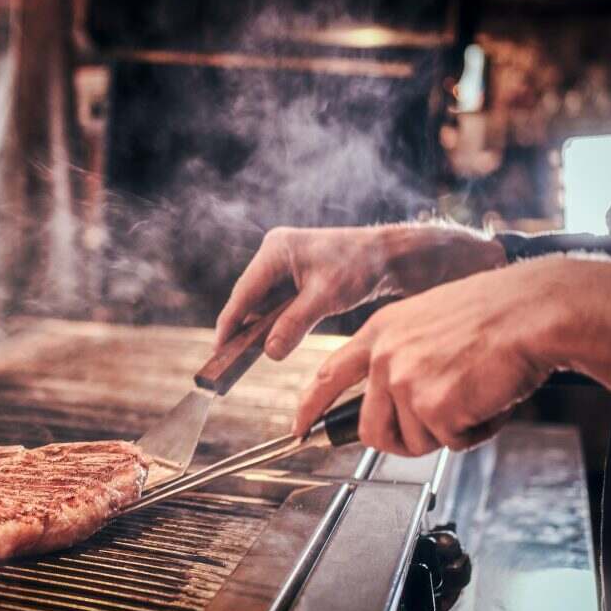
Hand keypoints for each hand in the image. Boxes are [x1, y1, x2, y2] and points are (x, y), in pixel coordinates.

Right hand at [215, 224, 505, 359]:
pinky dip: (274, 323)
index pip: (244, 292)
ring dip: (259, 327)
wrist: (392, 257)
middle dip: (242, 328)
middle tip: (227, 360)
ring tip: (243, 356)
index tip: (218, 349)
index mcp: (276, 250)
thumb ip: (294, 324)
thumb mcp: (326, 297)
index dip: (229, 323)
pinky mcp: (296, 276)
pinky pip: (277, 304)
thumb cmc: (362, 266)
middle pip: (249, 298)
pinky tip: (271, 342)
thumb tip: (268, 352)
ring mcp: (284, 264)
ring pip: (262, 303)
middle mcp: (275, 253)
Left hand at [293, 255, 610, 455]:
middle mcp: (383, 357)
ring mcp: (404, 381)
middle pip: (372, 430)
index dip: (310, 408)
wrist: (530, 311)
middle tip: (437, 427)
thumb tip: (395, 403)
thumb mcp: (426, 322)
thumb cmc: (493, 316)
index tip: (298, 429)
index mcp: (379, 332)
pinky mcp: (432, 405)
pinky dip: (476, 431)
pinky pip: (451, 442)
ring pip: (412, 440)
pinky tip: (488, 398)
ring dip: (446, 432)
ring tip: (471, 396)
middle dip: (403, 440)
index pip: (327, 375)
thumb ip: (401, 357)